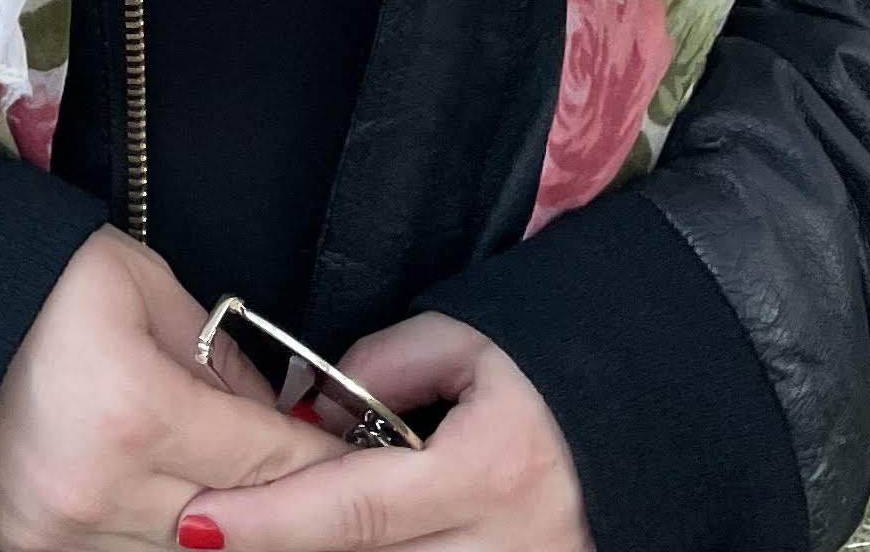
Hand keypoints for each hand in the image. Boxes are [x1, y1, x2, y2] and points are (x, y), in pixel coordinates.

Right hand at [0, 234, 335, 551]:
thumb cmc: (45, 278)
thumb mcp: (149, 288)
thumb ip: (224, 363)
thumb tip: (276, 418)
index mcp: (136, 413)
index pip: (263, 461)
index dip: (318, 460)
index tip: (360, 461)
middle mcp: (100, 490)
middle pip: (231, 521)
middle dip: (276, 498)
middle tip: (312, 476)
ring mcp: (61, 533)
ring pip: (182, 549)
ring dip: (220, 520)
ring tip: (242, 476)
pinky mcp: (31, 549)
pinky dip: (161, 529)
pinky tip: (177, 493)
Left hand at [185, 318, 592, 551]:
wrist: (671, 410)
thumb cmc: (566, 354)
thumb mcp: (475, 338)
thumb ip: (384, 369)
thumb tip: (313, 413)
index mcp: (494, 471)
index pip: (356, 510)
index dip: (272, 521)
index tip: (199, 524)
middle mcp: (513, 549)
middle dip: (292, 548)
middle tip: (218, 528)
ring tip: (276, 529)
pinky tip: (345, 540)